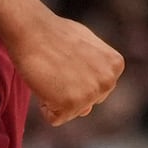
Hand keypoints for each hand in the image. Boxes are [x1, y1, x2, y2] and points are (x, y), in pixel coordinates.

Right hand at [4, 8, 124, 125]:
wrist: (32, 29)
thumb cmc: (55, 33)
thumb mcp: (87, 45)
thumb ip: (95, 68)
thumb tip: (90, 98)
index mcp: (115, 65)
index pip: (96, 89)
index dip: (76, 77)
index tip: (67, 60)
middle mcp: (108, 81)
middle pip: (86, 103)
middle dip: (69, 91)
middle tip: (57, 67)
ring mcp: (91, 94)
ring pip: (71, 112)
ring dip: (56, 97)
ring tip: (51, 72)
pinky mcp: (71, 104)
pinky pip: (54, 118)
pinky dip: (44, 105)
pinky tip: (44, 82)